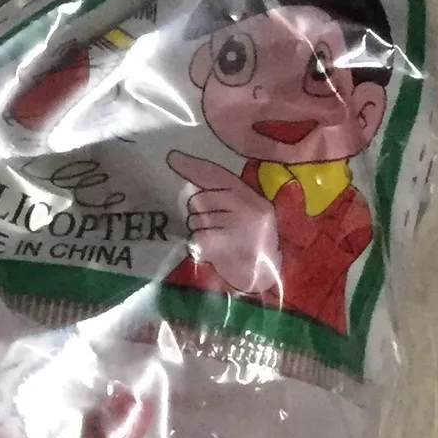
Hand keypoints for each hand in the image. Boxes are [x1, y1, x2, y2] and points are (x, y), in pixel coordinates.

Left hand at [168, 151, 279, 297]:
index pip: (218, 176)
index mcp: (252, 197)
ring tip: (220, 243)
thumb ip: (226, 200)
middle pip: (199, 200)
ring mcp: (237, 225)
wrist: (265, 280)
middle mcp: (247, 206)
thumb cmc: (251, 248)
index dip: (193, 166)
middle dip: (199, 214)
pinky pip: (196, 239)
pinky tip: (215, 253)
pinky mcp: (225, 244)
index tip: (171, 157)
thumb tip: (195, 190)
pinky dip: (199, 247)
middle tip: (216, 230)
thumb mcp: (246, 218)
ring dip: (200, 232)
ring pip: (195, 221)